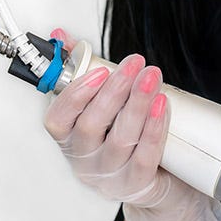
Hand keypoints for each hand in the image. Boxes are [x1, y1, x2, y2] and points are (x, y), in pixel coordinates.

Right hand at [42, 29, 220, 220]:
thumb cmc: (123, 136)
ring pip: (121, 140)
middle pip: (92, 126)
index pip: (57, 120)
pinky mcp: (137, 184)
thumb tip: (62, 37)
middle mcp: (85, 160)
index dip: (75, 95)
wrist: (156, 180)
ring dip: (138, 104)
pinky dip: (155, 129)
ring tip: (152, 77)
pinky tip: (164, 106)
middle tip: (134, 64)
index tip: (98, 70)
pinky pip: (146, 156)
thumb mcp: (102, 104)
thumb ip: (83, 70)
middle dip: (115, 91)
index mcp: (70, 139)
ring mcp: (110, 175)